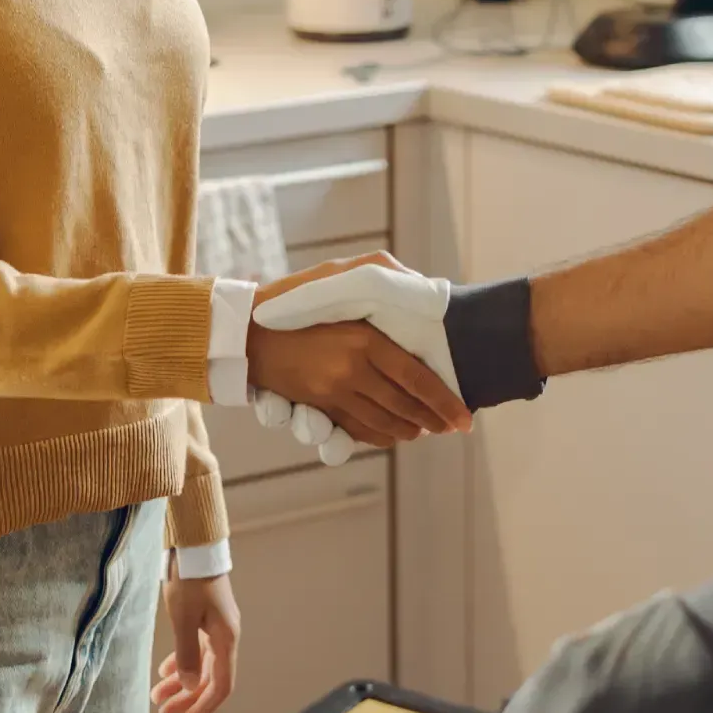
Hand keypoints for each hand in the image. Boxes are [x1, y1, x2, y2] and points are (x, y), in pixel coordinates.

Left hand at [152, 570, 240, 712]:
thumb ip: (186, 654)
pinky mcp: (207, 620)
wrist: (195, 548)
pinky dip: (182, 664)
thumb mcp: (183, 619)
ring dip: (181, 684)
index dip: (203, 709)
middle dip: (187, 700)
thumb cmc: (189, 581)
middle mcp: (226, 638)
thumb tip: (188, 686)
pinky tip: (165, 672)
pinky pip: (198, 651)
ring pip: (202, 666)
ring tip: (157, 697)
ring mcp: (217, 629)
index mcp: (226, 640)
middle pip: (210, 680)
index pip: (220, 686)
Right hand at [248, 255, 471, 448]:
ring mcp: (332, 392)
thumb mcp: (339, 276)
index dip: (444, 402)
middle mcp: (350, 369)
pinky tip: (394, 433)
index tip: (464, 416)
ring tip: (427, 430)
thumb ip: (385, 277)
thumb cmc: (299, 296)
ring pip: (383, 423)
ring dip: (410, 431)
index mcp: (363, 338)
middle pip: (404, 407)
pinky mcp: (317, 405)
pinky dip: (381, 436)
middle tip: (452, 426)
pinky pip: (358, 429)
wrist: (247, 329)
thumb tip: (428, 286)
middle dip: (433, 421)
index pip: (416, 378)